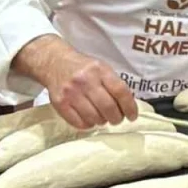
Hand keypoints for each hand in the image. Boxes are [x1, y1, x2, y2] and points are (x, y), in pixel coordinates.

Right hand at [14, 36, 137, 128]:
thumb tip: (128, 107)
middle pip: (108, 107)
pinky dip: (88, 125)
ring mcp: (71, 93)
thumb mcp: (101, 68)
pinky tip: (89, 119)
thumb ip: (114, 84)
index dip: (130, 107)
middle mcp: (85, 81)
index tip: (133, 116)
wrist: (54, 62)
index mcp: (100, 70)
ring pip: (94, 117)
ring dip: (102, 121)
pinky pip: (79, 123)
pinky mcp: (60, 103)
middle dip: (117, 118)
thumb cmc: (83, 68)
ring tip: (102, 118)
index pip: (120, 91)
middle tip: (117, 119)